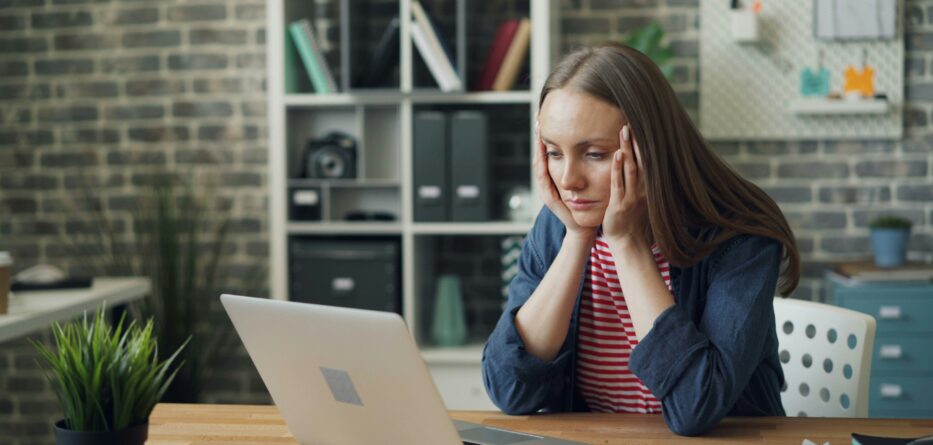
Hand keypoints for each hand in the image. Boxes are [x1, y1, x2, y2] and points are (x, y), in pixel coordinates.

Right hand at [533, 121, 594, 240]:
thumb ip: (588, 165)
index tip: (547, 117)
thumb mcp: (587, 180)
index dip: (547, 136)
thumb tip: (596, 144)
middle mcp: (548, 181)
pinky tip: (541, 153)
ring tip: (538, 131)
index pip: (549, 151)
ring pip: (539, 164)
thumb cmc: (588, 204)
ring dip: (538, 148)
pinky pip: (543, 178)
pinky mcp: (549, 197)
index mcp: (556, 176)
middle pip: (540, 154)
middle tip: (538, 118)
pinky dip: (541, 164)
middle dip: (539, 136)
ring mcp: (546, 189)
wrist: (584, 227)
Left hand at [602, 125, 648, 248]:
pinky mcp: (620, 205)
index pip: (646, 161)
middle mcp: (642, 190)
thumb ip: (638, 181)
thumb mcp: (638, 198)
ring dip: (627, 150)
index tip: (639, 127)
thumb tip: (637, 163)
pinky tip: (615, 155)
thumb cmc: (630, 219)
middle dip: (635, 142)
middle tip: (631, 122)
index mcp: (647, 187)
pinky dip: (617, 169)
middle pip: (640, 161)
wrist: (627, 242)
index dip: (643, 144)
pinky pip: (618, 184)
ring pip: (631, 169)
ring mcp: (632, 197)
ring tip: (624, 132)